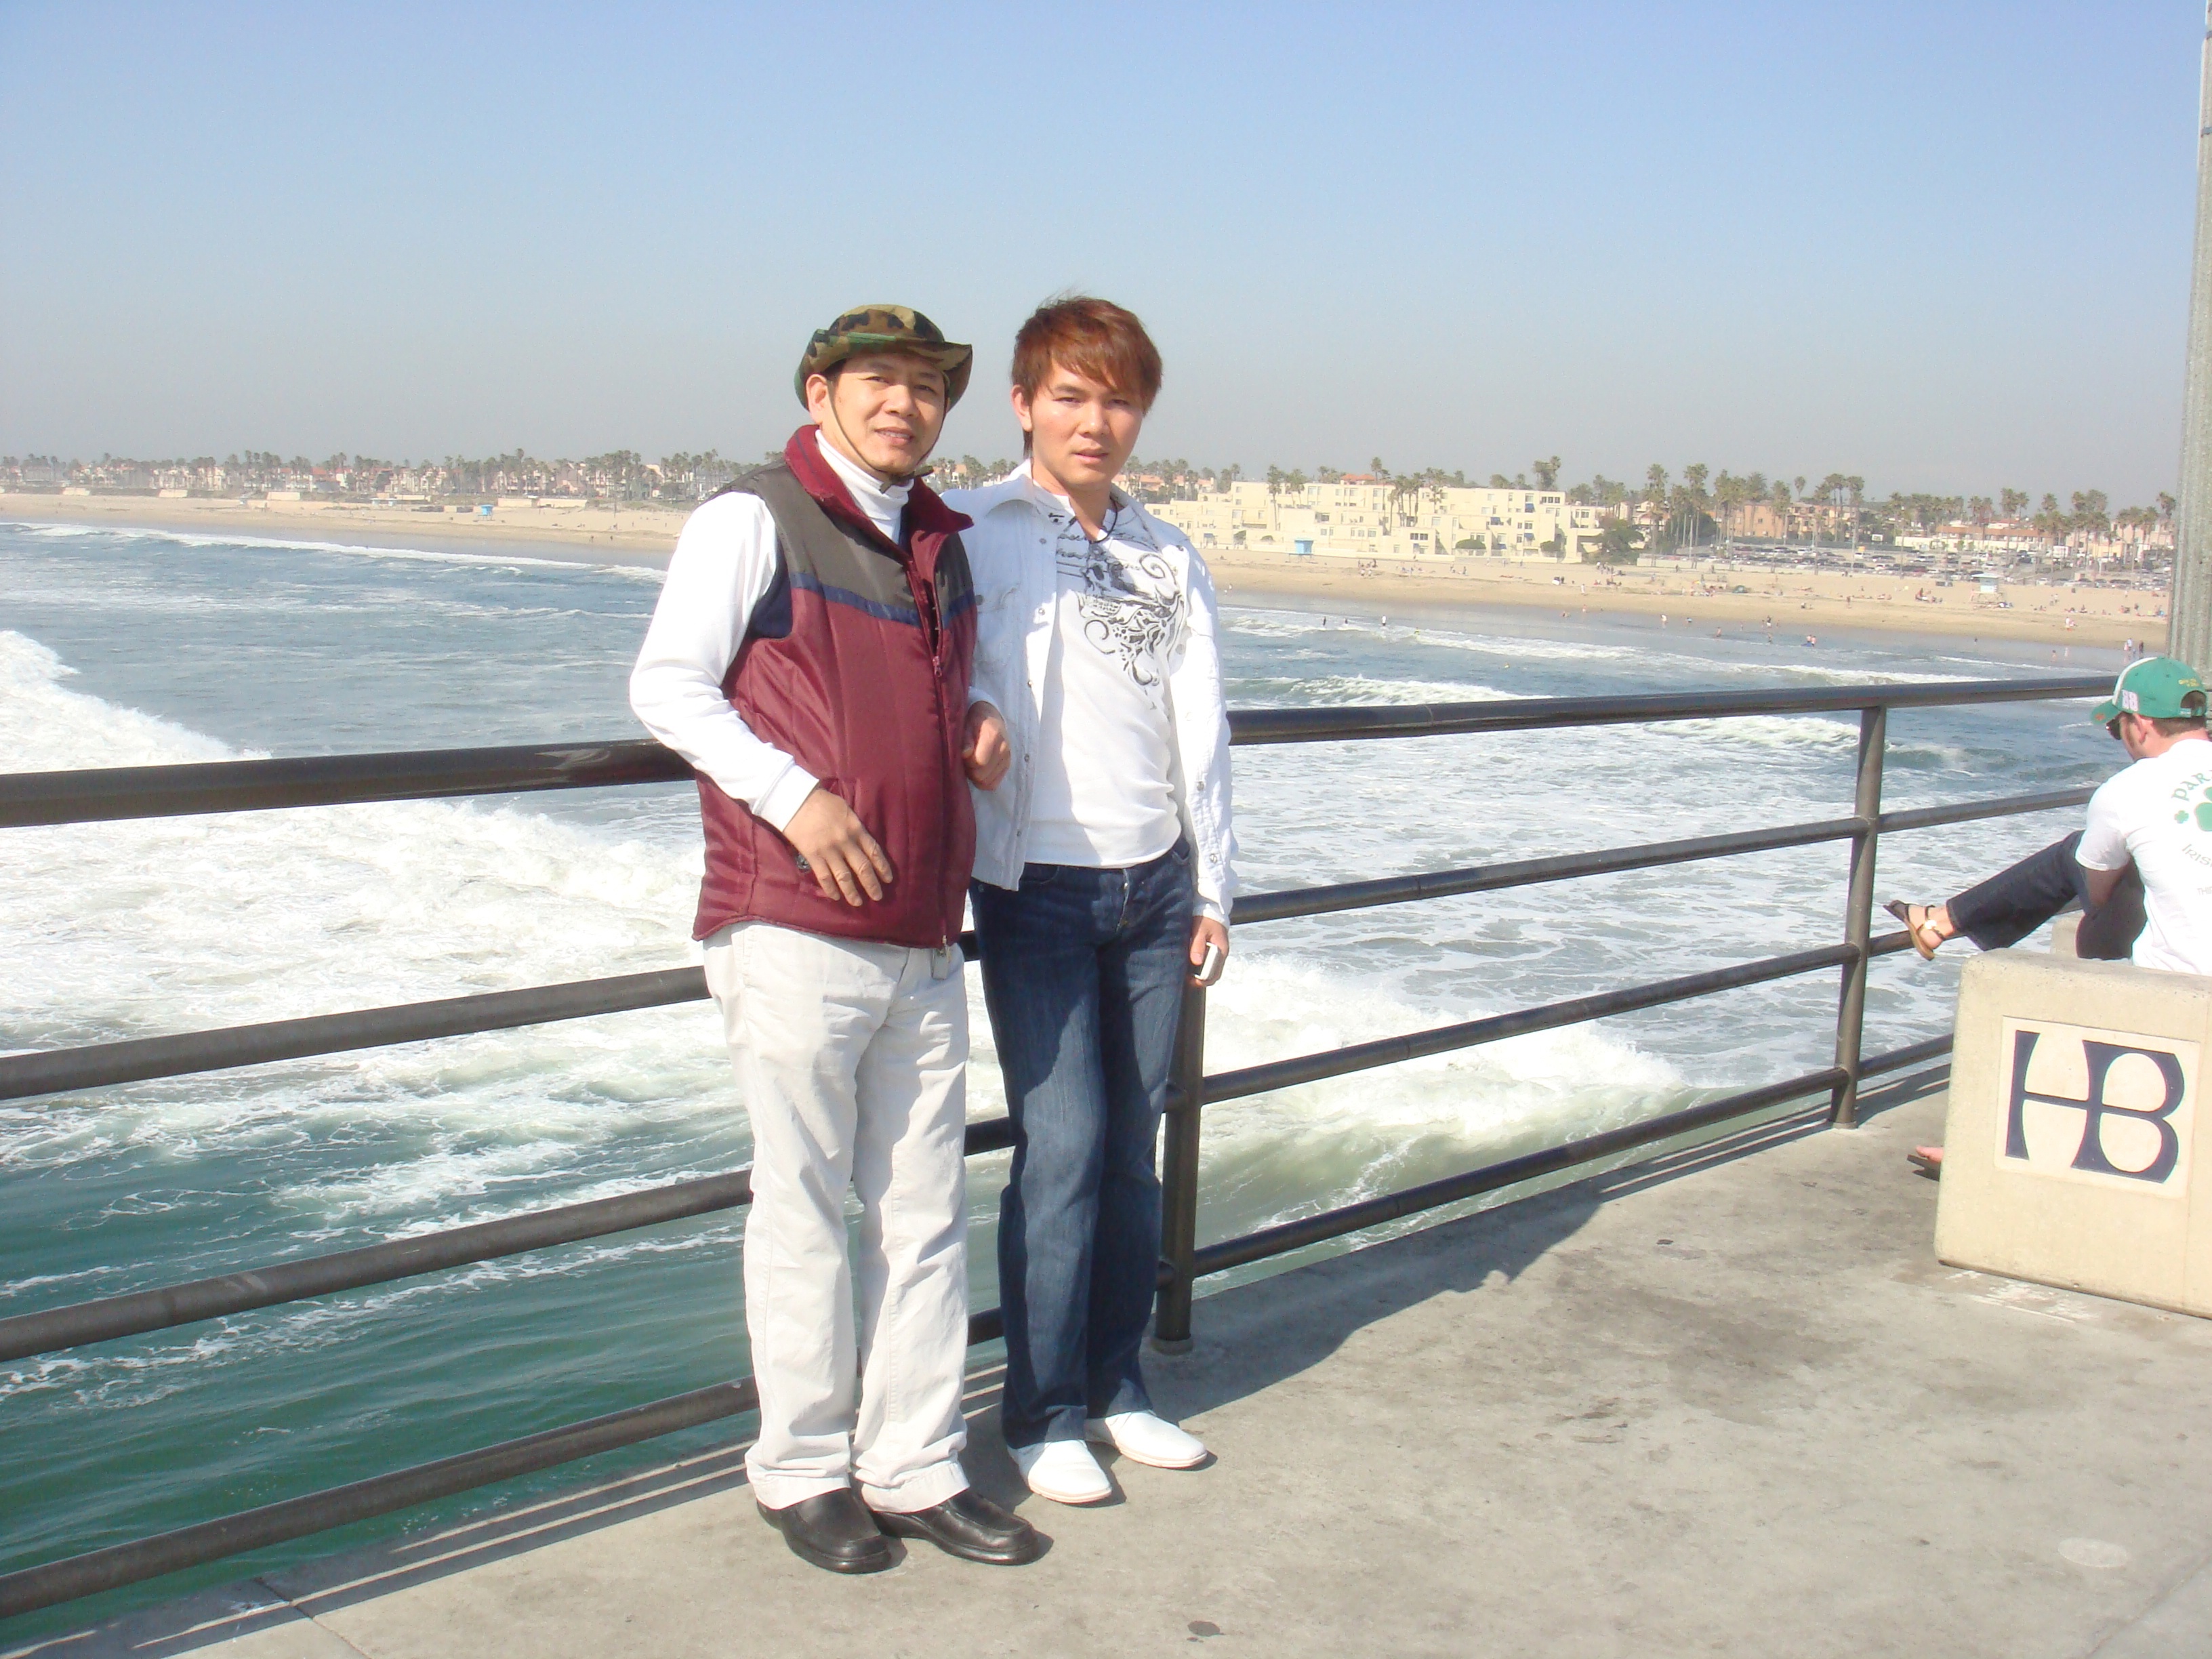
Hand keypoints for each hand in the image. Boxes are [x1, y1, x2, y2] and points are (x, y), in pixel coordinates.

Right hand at [784, 785, 893, 905]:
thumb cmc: (822, 801)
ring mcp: (829, 850)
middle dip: (872, 884)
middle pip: (862, 868)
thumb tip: (862, 840)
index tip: (888, 879)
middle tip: (878, 897)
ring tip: (858, 903)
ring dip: (852, 892)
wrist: (796, 800)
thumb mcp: (845, 809)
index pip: (874, 851)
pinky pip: (824, 876)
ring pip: (844, 877)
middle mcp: (845, 842)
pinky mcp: (813, 856)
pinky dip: (830, 888)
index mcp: (856, 828)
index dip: (882, 867)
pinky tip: (835, 896)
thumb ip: (855, 826)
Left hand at [963, 701, 1010, 790]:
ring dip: (976, 776)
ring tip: (972, 764)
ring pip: (987, 783)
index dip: (966, 763)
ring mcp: (1007, 759)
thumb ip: (965, 739)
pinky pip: (993, 785)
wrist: (991, 716)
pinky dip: (984, 781)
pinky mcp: (1007, 766)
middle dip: (970, 771)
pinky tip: (979, 770)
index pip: (979, 763)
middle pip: (982, 775)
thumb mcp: (966, 724)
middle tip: (966, 761)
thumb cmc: (974, 720)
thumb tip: (965, 754)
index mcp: (993, 736)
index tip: (962, 755)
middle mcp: (1004, 749)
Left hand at [1188, 916, 1229, 986]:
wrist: (1211, 906)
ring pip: (1211, 969)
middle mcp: (1221, 954)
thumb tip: (1196, 962)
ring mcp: (1218, 952)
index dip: (1202, 980)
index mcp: (1221, 951)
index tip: (1189, 980)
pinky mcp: (1213, 949)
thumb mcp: (1200, 930)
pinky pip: (1208, 963)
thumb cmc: (1206, 918)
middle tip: (1186, 978)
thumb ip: (1198, 945)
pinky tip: (1190, 964)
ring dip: (1200, 973)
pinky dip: (1200, 966)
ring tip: (1186, 972)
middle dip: (1200, 979)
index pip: (1214, 974)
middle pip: (1213, 974)